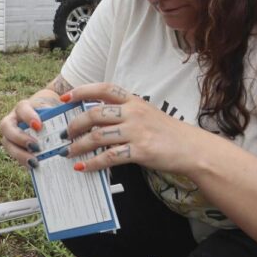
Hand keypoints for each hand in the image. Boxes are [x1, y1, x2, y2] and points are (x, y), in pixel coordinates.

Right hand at [0, 94, 59, 167]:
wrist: (45, 117)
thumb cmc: (50, 113)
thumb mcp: (53, 110)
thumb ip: (57, 117)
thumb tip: (66, 129)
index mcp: (23, 107)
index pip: (22, 108)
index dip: (28, 117)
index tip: (39, 126)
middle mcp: (12, 119)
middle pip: (6, 126)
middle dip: (20, 138)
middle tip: (35, 146)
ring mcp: (10, 134)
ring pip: (7, 143)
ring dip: (19, 154)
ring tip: (34, 162)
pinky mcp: (13, 147)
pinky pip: (13, 155)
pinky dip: (23, 161)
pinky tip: (35, 166)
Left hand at [60, 82, 199, 173]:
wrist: (191, 148)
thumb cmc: (166, 132)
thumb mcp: (145, 113)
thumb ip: (122, 113)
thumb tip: (93, 120)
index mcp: (133, 100)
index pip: (103, 89)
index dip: (81, 91)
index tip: (64, 99)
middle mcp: (133, 112)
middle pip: (94, 113)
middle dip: (74, 125)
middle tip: (64, 134)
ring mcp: (137, 131)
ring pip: (98, 135)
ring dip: (78, 145)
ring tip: (68, 153)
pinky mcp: (140, 150)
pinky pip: (109, 156)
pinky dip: (93, 163)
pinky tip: (83, 167)